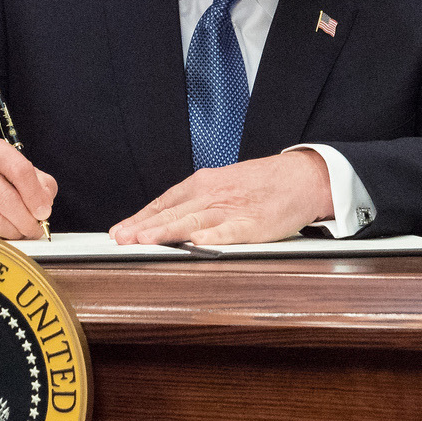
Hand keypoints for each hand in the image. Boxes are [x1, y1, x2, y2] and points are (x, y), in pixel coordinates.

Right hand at [0, 138, 56, 239]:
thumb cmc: (1, 181)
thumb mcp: (25, 175)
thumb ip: (42, 187)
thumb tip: (43, 207)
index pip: (20, 170)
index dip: (35, 195)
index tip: (43, 212)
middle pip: (7, 198)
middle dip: (27, 219)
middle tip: (35, 228)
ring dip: (15, 231)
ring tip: (21, 231)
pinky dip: (1, 237)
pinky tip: (5, 233)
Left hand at [111, 151, 331, 245]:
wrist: (302, 177)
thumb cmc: (262, 184)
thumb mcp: (223, 184)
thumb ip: (196, 202)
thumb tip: (166, 219)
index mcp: (203, 184)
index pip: (164, 202)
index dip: (140, 217)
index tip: (119, 231)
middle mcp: (212, 194)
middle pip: (172, 212)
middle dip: (144, 226)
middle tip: (120, 238)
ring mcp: (232, 209)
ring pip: (193, 220)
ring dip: (167, 231)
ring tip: (145, 240)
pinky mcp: (253, 224)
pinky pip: (229, 231)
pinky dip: (213, 237)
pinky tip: (197, 242)